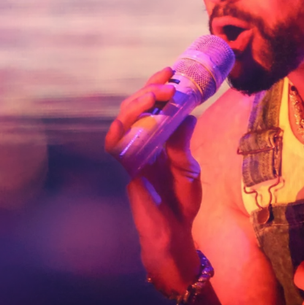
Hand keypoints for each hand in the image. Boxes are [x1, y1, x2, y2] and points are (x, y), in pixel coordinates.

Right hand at [106, 68, 203, 279]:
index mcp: (154, 141)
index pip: (150, 107)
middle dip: (148, 90)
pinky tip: (135, 121)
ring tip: (156, 95)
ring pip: (121, 123)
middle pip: (133, 109)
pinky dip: (121, 131)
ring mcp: (130, 157)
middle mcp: (138, 145)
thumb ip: (183, 143)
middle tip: (168, 81)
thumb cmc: (180, 202)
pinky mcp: (127, 171)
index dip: (156, 87)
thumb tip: (188, 115)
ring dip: (136, 106)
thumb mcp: (188, 167)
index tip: (172, 71)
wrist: (175, 233)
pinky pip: (116, 147)